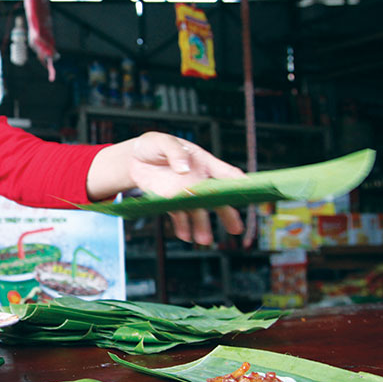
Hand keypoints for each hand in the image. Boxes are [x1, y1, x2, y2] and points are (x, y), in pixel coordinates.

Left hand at [126, 132, 244, 244]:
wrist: (134, 160)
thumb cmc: (154, 145)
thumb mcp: (163, 142)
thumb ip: (175, 152)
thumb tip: (184, 169)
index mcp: (203, 162)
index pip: (226, 172)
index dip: (238, 182)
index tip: (248, 192)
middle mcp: (198, 180)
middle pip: (217, 198)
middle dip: (227, 213)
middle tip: (235, 228)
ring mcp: (185, 192)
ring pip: (198, 211)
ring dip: (202, 225)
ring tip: (204, 239)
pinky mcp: (171, 202)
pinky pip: (179, 216)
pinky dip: (182, 226)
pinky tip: (185, 235)